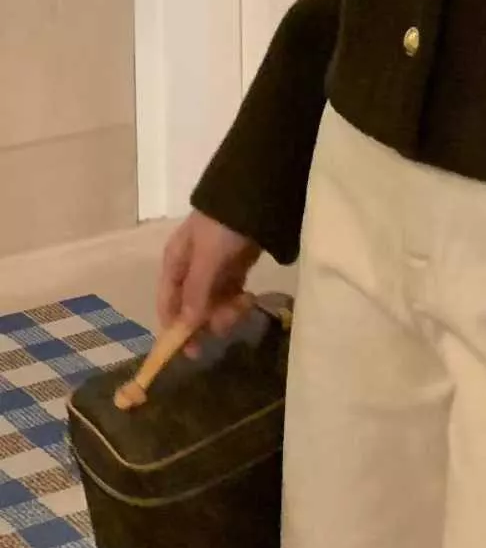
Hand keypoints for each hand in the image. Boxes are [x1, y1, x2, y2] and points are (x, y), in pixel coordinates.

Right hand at [158, 211, 261, 349]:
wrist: (256, 196)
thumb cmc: (224, 227)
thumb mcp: (207, 259)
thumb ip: (196, 293)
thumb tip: (185, 328)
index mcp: (174, 264)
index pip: (168, 306)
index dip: (176, 330)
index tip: (192, 352)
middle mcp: (190, 269)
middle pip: (193, 308)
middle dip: (211, 318)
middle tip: (232, 315)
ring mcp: (214, 269)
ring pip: (214, 303)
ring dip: (228, 310)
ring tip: (246, 301)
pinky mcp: (235, 267)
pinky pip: (231, 294)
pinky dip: (238, 300)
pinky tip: (249, 296)